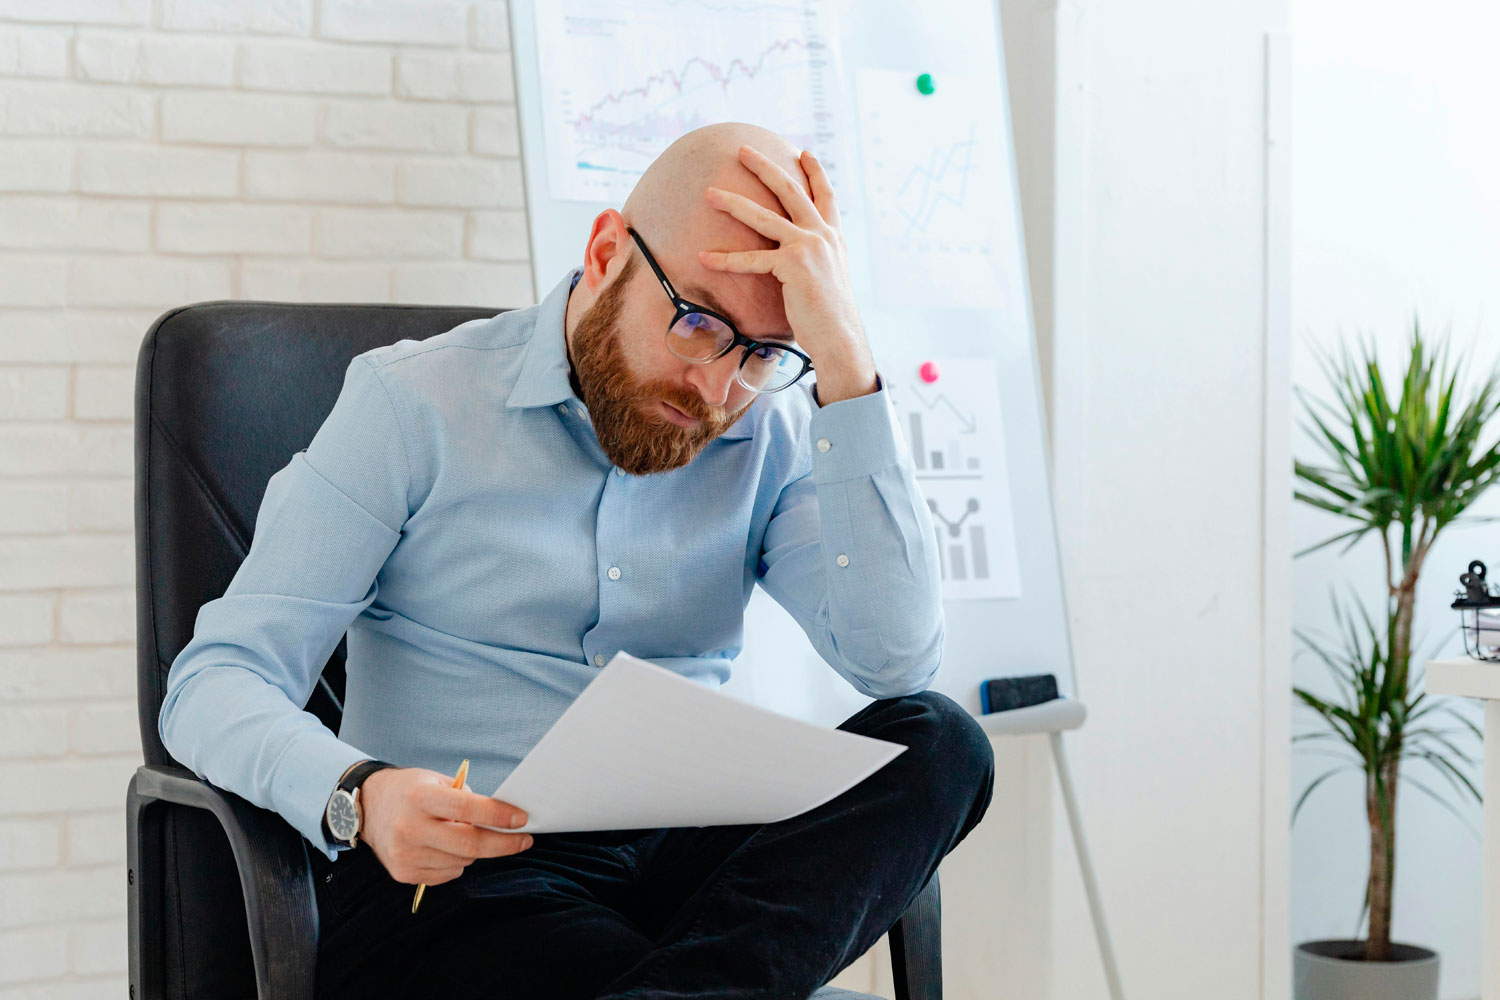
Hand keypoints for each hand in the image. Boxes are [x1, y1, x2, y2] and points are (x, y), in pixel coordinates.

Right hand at [358, 767, 532, 884]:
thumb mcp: (436, 781)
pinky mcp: (403, 873)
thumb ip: (467, 798)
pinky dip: (456, 862)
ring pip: (462, 862)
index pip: (467, 808)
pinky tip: (444, 847)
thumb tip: (503, 819)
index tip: (522, 819)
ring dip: (474, 851)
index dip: (498, 815)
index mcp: (420, 798)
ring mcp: (406, 854)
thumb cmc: (410, 791)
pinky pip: (447, 873)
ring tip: (462, 834)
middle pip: (469, 844)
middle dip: (503, 844)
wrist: (368, 808)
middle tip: (524, 840)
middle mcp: (410, 828)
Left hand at [697, 145, 876, 403]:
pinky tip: (703, 258)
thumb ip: (815, 261)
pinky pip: (752, 259)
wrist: (839, 337)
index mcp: (834, 238)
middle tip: (742, 150)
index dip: (815, 172)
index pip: (826, 196)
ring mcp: (809, 247)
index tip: (803, 152)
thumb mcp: (827, 279)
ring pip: (764, 217)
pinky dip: (726, 260)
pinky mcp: (793, 265)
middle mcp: (823, 235)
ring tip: (710, 193)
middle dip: (765, 167)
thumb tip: (798, 261)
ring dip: (733, 203)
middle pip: (790, 190)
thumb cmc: (828, 316)